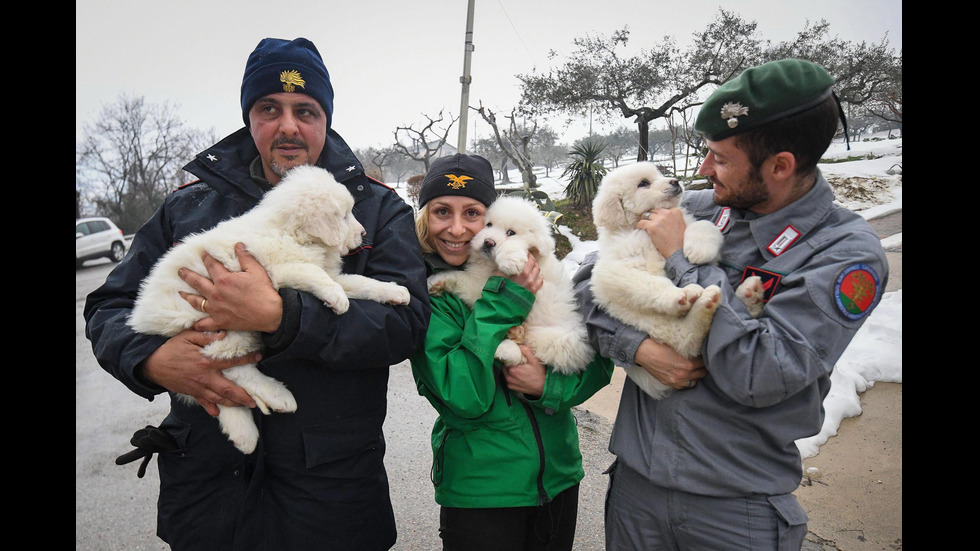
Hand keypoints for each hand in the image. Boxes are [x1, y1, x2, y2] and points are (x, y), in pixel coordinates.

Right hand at [140, 329, 258, 415]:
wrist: (151, 363)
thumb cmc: (170, 348)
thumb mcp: (187, 336)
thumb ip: (206, 336)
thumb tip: (223, 334)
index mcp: (206, 362)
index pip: (231, 361)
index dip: (246, 359)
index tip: (259, 357)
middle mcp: (204, 377)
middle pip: (227, 389)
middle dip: (242, 396)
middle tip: (254, 401)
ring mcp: (197, 387)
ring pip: (218, 399)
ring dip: (232, 404)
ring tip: (244, 406)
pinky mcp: (190, 392)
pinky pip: (202, 402)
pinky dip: (210, 408)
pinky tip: (217, 412)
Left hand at [178, 243, 282, 332]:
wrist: (270, 314)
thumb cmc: (264, 292)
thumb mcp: (256, 270)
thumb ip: (245, 257)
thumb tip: (237, 245)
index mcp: (224, 280)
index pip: (211, 265)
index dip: (206, 257)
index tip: (202, 253)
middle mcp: (216, 294)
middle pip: (197, 282)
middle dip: (187, 275)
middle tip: (180, 271)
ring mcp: (216, 309)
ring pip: (196, 302)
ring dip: (187, 296)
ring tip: (180, 293)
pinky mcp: (219, 322)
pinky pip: (204, 324)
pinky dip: (197, 324)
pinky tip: (193, 323)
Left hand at [502, 344, 545, 396]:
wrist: (543, 387)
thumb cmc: (539, 374)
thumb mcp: (535, 360)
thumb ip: (526, 351)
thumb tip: (519, 345)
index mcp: (513, 369)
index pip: (506, 360)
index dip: (509, 357)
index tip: (514, 357)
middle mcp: (509, 377)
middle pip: (504, 366)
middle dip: (509, 363)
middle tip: (516, 362)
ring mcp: (509, 383)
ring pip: (505, 373)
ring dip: (509, 370)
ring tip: (517, 368)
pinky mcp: (511, 388)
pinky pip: (507, 380)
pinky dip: (510, 377)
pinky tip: (517, 375)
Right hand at [503, 253, 542, 293]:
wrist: (504, 303)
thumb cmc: (500, 288)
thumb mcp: (500, 274)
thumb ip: (506, 266)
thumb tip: (506, 259)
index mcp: (522, 271)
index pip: (530, 259)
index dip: (529, 254)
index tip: (526, 253)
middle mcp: (529, 277)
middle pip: (535, 264)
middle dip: (532, 260)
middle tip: (529, 259)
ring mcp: (532, 284)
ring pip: (538, 271)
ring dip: (535, 267)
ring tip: (532, 267)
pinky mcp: (533, 290)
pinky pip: (540, 281)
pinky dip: (539, 277)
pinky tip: (537, 276)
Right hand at [634, 337, 705, 389]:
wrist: (643, 352)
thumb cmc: (659, 345)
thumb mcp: (678, 345)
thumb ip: (689, 351)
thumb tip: (698, 351)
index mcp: (687, 364)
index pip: (704, 363)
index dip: (704, 358)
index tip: (702, 355)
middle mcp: (683, 375)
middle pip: (702, 373)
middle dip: (702, 367)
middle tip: (699, 362)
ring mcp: (676, 381)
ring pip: (694, 382)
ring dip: (695, 375)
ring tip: (693, 369)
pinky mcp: (669, 383)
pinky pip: (684, 386)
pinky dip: (686, 381)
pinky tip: (684, 375)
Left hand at [636, 208, 686, 258]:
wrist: (677, 251)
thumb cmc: (680, 240)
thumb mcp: (681, 223)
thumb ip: (673, 217)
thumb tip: (663, 215)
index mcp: (676, 211)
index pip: (663, 209)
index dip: (659, 214)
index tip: (657, 219)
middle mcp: (667, 213)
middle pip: (654, 210)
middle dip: (651, 215)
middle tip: (648, 221)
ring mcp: (659, 220)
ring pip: (647, 215)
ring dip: (645, 220)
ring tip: (643, 224)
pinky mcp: (652, 227)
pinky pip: (641, 223)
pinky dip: (639, 225)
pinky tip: (639, 227)